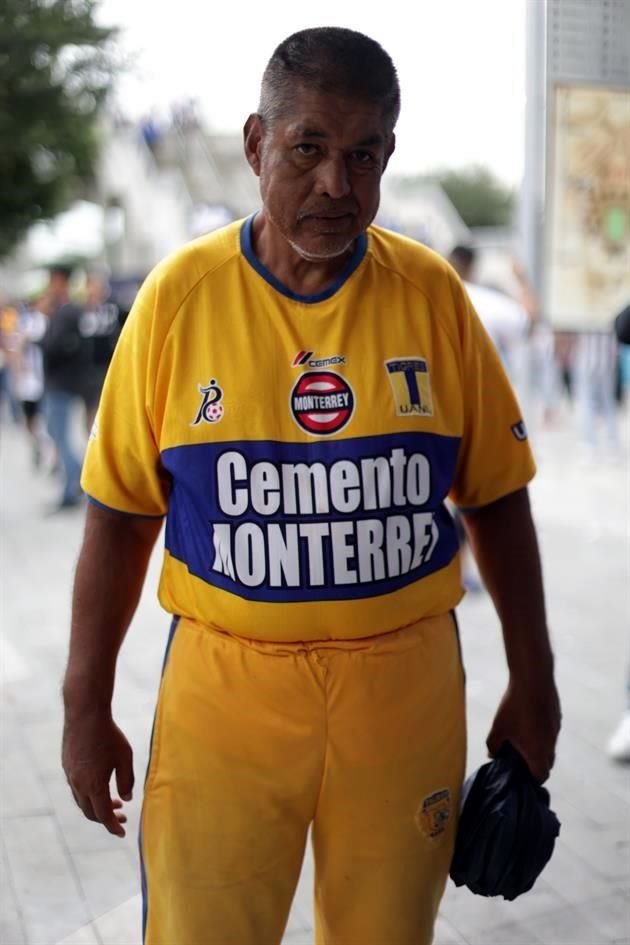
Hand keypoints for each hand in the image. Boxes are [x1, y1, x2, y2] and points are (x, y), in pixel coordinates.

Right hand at [62, 710, 133, 836]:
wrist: (85, 714)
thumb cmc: (109, 735)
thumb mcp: (125, 757)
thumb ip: (127, 781)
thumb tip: (126, 799)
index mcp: (94, 785)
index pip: (104, 815)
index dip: (113, 827)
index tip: (123, 833)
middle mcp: (78, 784)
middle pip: (90, 812)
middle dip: (106, 819)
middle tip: (122, 816)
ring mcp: (70, 776)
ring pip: (82, 801)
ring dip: (97, 806)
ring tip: (116, 801)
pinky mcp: (67, 766)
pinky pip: (76, 789)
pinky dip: (89, 795)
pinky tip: (100, 785)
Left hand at [486, 675, 560, 782]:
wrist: (534, 680)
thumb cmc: (515, 708)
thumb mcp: (498, 729)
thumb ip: (494, 746)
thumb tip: (492, 754)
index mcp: (539, 753)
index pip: (541, 776)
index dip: (532, 779)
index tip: (521, 774)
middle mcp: (551, 745)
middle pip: (547, 763)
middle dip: (535, 764)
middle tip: (520, 757)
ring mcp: (556, 730)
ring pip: (550, 746)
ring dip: (540, 747)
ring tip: (523, 737)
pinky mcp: (557, 717)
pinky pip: (551, 731)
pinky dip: (542, 732)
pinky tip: (530, 720)